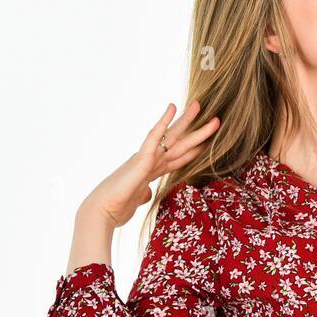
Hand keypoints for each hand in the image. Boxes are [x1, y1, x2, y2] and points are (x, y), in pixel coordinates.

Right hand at [80, 100, 221, 228]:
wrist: (102, 211)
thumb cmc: (116, 208)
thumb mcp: (136, 200)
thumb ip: (144, 194)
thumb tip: (148, 193)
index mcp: (152, 171)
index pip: (179, 158)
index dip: (195, 150)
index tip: (208, 142)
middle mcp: (151, 161)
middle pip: (180, 143)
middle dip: (198, 131)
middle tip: (214, 118)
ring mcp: (147, 158)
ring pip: (173, 137)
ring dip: (188, 121)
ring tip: (198, 105)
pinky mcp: (141, 159)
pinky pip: (154, 137)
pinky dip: (163, 122)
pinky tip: (172, 107)